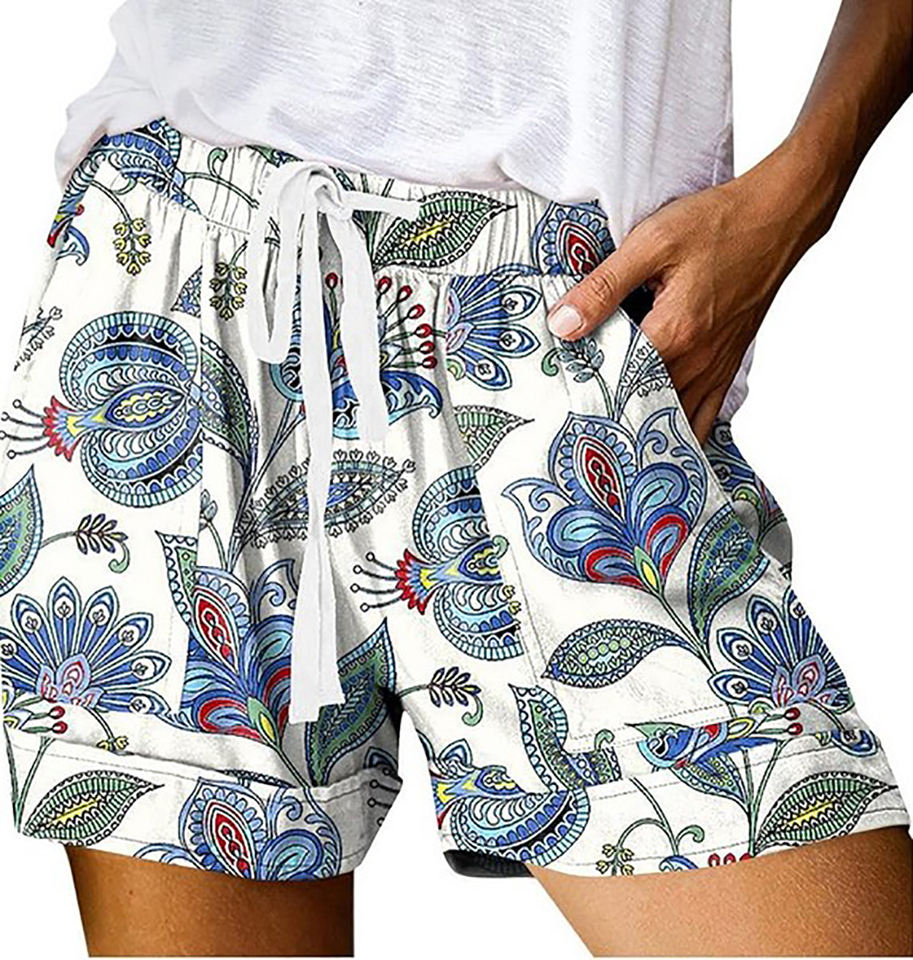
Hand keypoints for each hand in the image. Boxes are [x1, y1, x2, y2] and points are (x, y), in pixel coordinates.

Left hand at [546, 147, 818, 443]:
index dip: (588, 388)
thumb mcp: (652, 243)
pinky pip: (705, 414)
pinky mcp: (729, 364)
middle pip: (643, 405)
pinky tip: (663, 436)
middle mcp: (699, 360)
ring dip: (644, 427)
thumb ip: (604, 287)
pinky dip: (682, 428)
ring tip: (612, 438)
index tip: (563, 394)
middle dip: (611, 413)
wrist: (779, 217)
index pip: (617, 380)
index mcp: (674, 333)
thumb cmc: (718, 224)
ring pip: (675, 418)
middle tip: (578, 422)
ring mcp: (717, 367)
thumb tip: (563, 324)